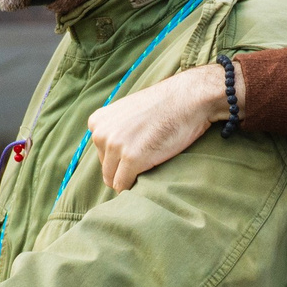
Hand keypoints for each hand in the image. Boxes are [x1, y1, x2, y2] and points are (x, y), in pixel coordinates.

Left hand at [89, 63, 227, 191]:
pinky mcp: (132, 159)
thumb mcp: (127, 112)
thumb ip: (114, 129)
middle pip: (106, 168)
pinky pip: (123, 186)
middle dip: (124, 169)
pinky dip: (134, 186)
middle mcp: (101, 134)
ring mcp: (115, 146)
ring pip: (113, 180)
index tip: (138, 150)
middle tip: (147, 160)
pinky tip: (149, 175)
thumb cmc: (164, 106)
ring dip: (130, 179)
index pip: (101, 153)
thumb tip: (112, 154)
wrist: (188, 99)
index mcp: (97, 122)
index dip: (119, 157)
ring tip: (149, 166)